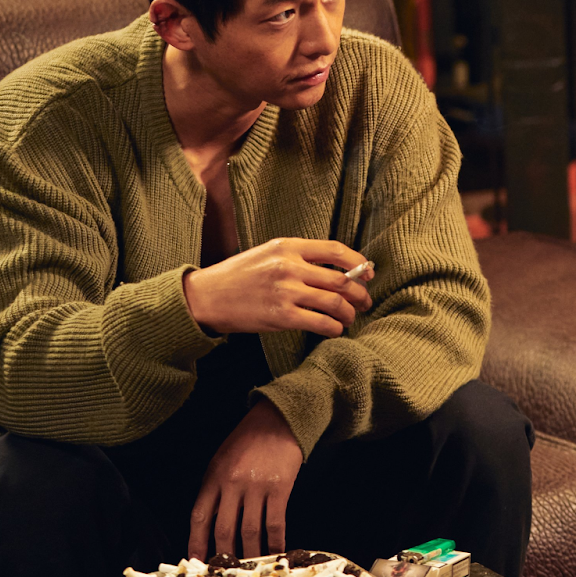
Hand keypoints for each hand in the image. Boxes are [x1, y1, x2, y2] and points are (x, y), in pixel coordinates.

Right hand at [183, 238, 372, 336]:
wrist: (207, 296)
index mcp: (288, 246)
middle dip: (360, 293)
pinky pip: (321, 322)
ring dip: (350, 313)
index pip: (335, 250)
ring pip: (335, 302)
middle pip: (341, 279)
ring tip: (351, 318)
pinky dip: (334, 328)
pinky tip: (335, 330)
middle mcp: (290, 267)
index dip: (358, 263)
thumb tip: (337, 269)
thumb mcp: (268, 253)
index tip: (368, 273)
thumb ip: (299, 257)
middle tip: (365, 301)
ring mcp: (286, 292)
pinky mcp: (282, 316)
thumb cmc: (239, 275)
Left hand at [188, 401, 303, 558]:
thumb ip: (215, 489)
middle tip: (225, 573)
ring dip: (250, 553)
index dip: (196, 543)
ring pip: (250, 530)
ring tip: (250, 569)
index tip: (195, 561)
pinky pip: (275, 522)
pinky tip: (276, 553)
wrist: (279, 420)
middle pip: (224, 529)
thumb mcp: (221, 460)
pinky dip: (275, 541)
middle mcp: (233, 485)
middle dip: (223, 555)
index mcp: (214, 478)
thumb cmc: (248, 440)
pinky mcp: (279, 488)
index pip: (200, 517)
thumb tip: (213, 523)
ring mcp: (257, 487)